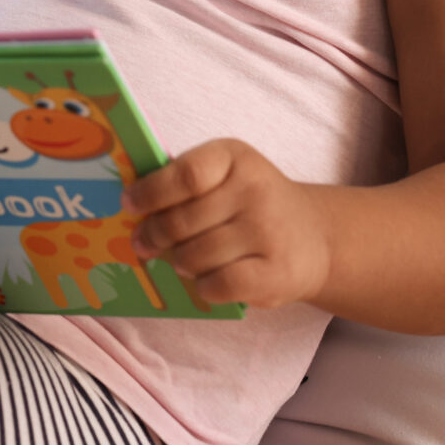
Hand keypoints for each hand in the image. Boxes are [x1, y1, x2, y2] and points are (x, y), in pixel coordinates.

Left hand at [125, 139, 331, 311]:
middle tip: (144, 243)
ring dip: (180, 262)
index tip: (130, 205)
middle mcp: (256, 190)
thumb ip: (183, 183)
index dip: (151, 193)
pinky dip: (203, 286)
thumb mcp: (225, 176)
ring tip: (184, 259)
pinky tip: (207, 279)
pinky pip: (218, 285)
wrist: (314, 236)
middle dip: (154, 236)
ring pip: (195, 256)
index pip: (185, 174)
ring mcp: (269, 232)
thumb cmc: (252, 204)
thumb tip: (131, 206)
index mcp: (235, 157)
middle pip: (182, 221)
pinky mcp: (277, 272)